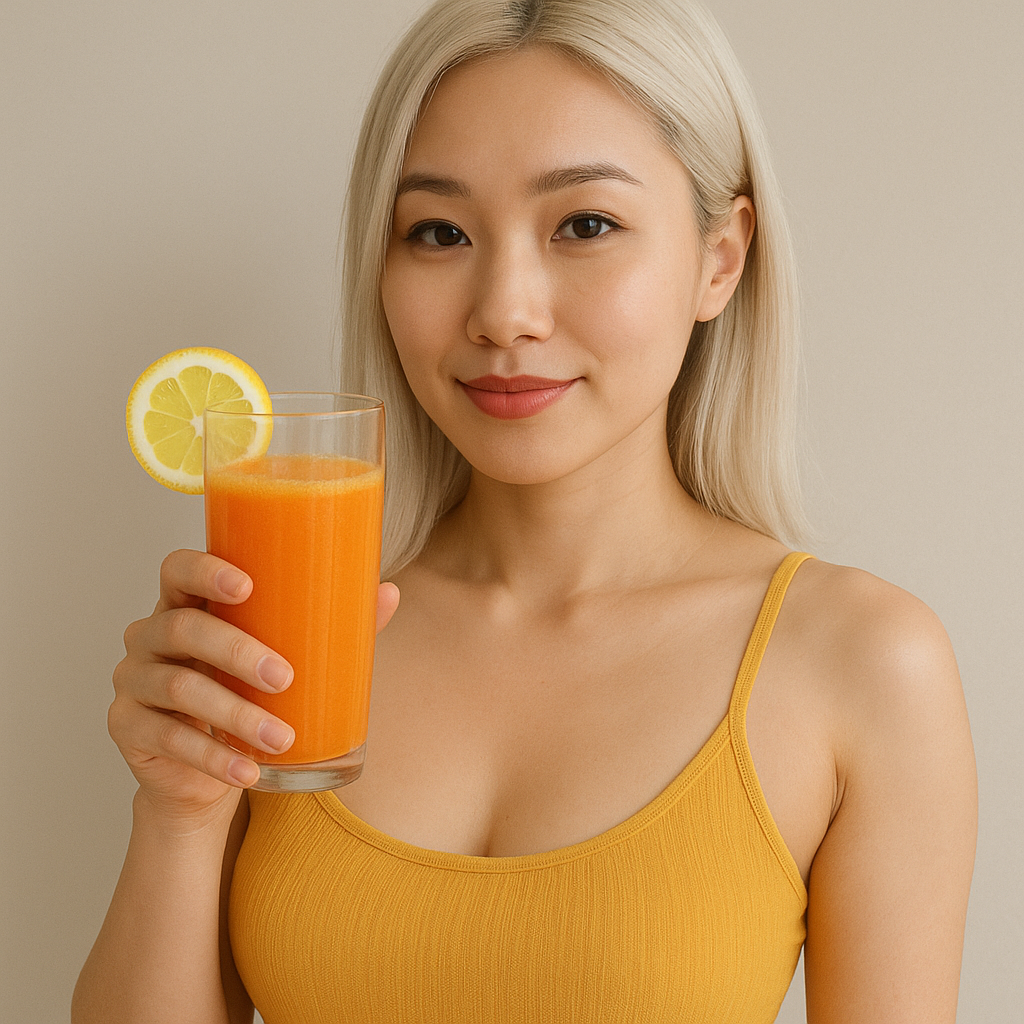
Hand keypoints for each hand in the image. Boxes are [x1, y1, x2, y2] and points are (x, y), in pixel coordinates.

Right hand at [109, 549, 399, 822]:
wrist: (206, 771)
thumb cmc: (247, 694)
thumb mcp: (284, 657)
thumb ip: (330, 625)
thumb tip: (389, 593)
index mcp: (187, 604)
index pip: (178, 569)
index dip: (206, 571)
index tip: (248, 584)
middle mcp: (150, 635)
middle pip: (183, 628)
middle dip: (238, 651)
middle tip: (285, 677)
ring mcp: (134, 681)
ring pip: (179, 687)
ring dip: (235, 714)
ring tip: (282, 737)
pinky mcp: (127, 728)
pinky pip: (168, 739)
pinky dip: (213, 758)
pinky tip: (248, 771)